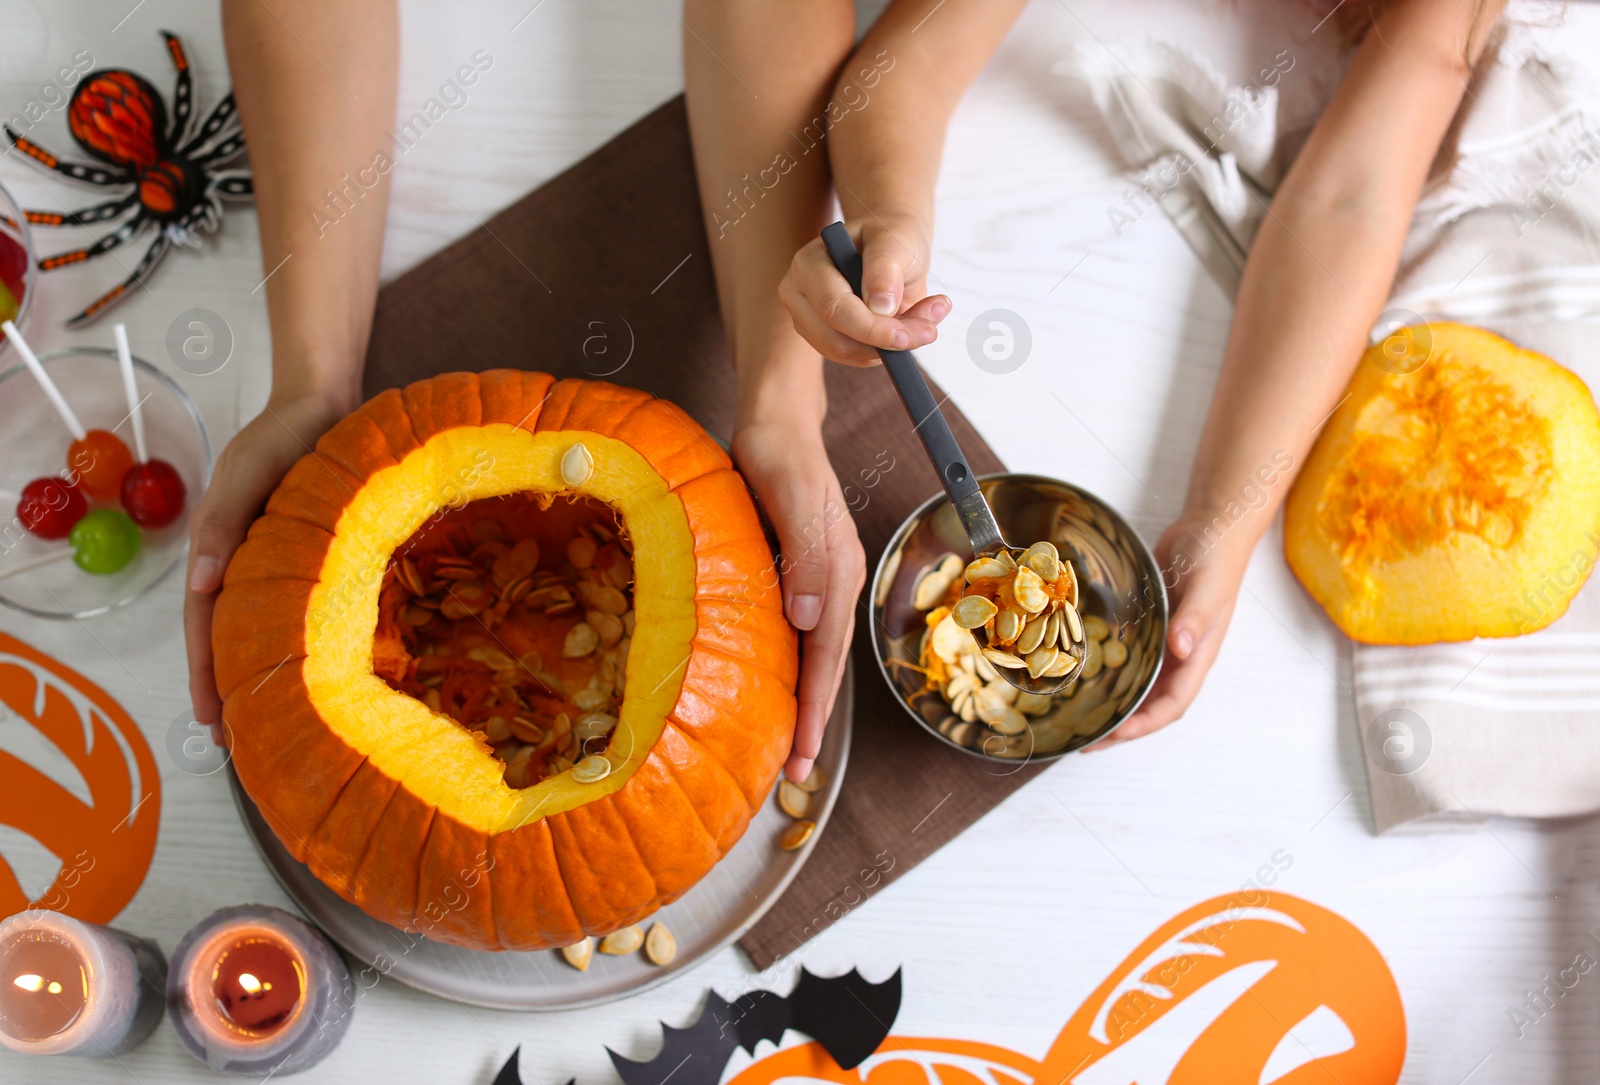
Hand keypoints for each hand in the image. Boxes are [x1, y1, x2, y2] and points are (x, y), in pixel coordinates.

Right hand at [184, 393, 348, 726]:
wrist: (324, 398)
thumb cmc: (288, 430)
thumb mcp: (252, 469)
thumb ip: (226, 521)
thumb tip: (201, 583)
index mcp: (221, 543)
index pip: (205, 619)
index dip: (206, 669)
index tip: (210, 717)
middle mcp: (241, 556)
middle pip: (227, 630)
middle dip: (227, 683)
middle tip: (235, 740)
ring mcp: (271, 554)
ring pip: (258, 621)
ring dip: (256, 666)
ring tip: (267, 715)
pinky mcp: (304, 550)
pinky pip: (293, 602)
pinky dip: (292, 636)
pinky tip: (310, 664)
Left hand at [732, 417, 865, 781]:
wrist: (777, 417)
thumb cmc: (778, 450)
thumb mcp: (790, 496)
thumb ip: (806, 555)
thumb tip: (810, 619)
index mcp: (839, 571)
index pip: (827, 654)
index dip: (816, 708)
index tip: (805, 754)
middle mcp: (836, 581)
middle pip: (826, 663)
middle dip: (813, 719)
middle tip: (795, 772)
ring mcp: (820, 577)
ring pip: (814, 652)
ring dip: (804, 699)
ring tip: (787, 744)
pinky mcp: (800, 571)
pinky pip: (799, 632)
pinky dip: (790, 666)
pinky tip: (771, 685)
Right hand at [779, 215, 951, 365]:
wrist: (890, 248)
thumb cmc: (889, 238)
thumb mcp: (894, 239)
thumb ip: (885, 268)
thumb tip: (881, 309)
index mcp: (809, 264)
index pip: (833, 308)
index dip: (870, 328)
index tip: (907, 335)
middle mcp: (800, 295)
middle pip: (835, 340)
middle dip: (884, 344)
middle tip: (929, 331)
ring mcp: (810, 321)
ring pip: (847, 354)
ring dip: (891, 347)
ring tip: (926, 321)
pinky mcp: (826, 339)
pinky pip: (858, 358)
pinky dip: (888, 349)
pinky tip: (911, 326)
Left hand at [1084, 514, 1250, 750]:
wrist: (1210, 526)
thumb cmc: (1216, 557)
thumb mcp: (1208, 587)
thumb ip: (1195, 618)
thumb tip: (1181, 649)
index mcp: (1197, 655)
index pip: (1173, 703)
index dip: (1145, 723)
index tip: (1116, 734)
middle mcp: (1179, 655)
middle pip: (1150, 703)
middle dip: (1121, 725)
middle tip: (1085, 739)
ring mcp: (1163, 641)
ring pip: (1137, 683)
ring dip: (1112, 701)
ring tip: (1078, 716)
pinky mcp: (1149, 624)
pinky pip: (1128, 655)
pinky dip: (1109, 668)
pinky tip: (1082, 672)